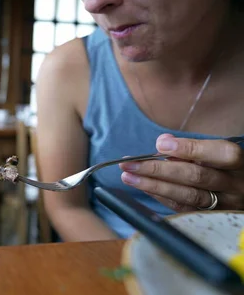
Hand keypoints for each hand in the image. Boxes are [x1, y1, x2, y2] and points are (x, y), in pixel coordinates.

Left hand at [119, 133, 243, 211]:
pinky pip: (183, 208)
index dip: (189, 149)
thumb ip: (190, 146)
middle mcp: (235, 185)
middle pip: (195, 176)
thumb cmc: (222, 167)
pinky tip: (143, 188)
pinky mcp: (211, 218)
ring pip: (187, 195)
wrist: (240, 191)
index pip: (219, 154)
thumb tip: (162, 142)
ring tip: (128, 177)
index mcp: (237, 163)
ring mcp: (225, 204)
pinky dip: (161, 197)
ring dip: (153, 185)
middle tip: (129, 164)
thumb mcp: (214, 153)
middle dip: (158, 169)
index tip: (160, 145)